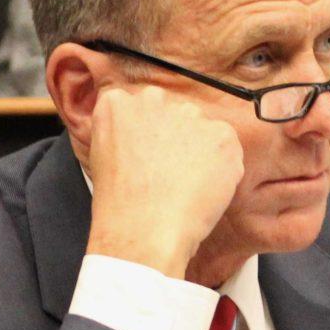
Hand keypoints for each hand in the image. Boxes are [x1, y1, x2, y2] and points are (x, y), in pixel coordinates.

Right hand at [85, 85, 243, 277]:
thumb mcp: (102, 157)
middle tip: (169, 173)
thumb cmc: (121, 205)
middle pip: (174, 114)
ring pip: (202, 130)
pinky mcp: (221, 133)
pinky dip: (222, 168)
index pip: (141, 107)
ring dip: (200, 152)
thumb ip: (126, 133)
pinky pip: (227, 147)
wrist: (145, 229)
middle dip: (177, 138)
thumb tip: (146, 135)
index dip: (149, 136)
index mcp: (118, 104)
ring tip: (184, 186)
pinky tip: (202, 189)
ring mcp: (190, 114)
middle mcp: (154, 99)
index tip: (149, 156)